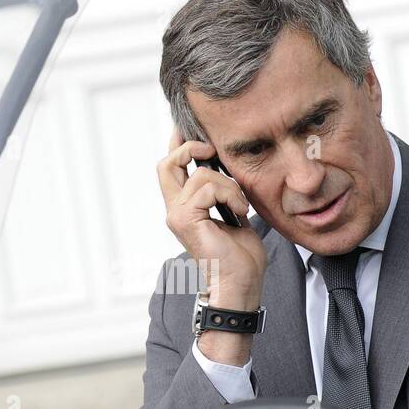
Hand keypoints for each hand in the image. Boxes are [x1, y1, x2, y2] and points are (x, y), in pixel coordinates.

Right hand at [157, 125, 267, 306]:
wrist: (239, 284)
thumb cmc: (240, 257)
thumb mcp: (233, 214)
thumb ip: (224, 192)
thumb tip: (230, 168)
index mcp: (184, 207)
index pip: (171, 166)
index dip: (179, 142)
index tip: (191, 125)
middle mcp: (175, 209)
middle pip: (167, 163)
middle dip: (191, 148)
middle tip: (213, 152)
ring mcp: (177, 215)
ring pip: (198, 174)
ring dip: (228, 184)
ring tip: (241, 204)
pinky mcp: (186, 219)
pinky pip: (207, 187)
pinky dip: (230, 195)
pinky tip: (240, 212)